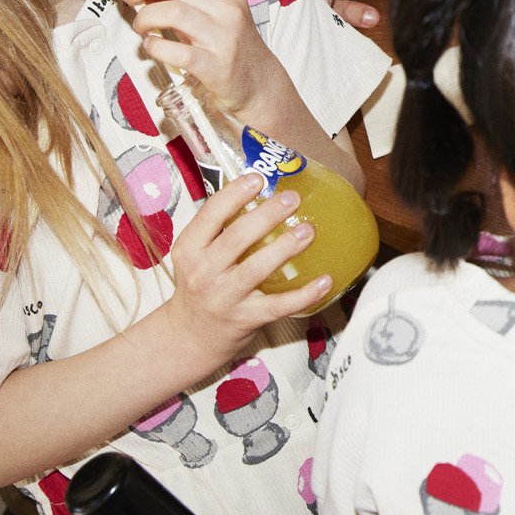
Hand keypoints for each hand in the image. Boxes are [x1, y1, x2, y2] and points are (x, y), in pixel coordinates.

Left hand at [107, 0, 292, 116]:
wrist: (258, 82)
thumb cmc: (226, 43)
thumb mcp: (206, 11)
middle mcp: (227, 7)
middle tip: (128, 0)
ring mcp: (224, 36)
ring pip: (172, 12)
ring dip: (145, 18)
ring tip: (141, 28)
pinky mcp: (217, 66)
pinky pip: (177, 51)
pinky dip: (155, 47)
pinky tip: (151, 47)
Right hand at [152, 174, 331, 379]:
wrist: (189, 336)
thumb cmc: (199, 286)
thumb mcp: (195, 255)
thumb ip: (219, 229)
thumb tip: (260, 190)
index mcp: (189, 250)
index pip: (209, 215)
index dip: (233, 195)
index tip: (258, 178)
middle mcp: (203, 272)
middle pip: (236, 238)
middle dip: (266, 215)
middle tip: (292, 198)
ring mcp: (224, 297)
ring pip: (256, 269)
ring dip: (285, 247)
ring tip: (308, 230)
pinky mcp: (246, 318)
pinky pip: (279, 305)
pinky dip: (304, 293)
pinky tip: (325, 280)